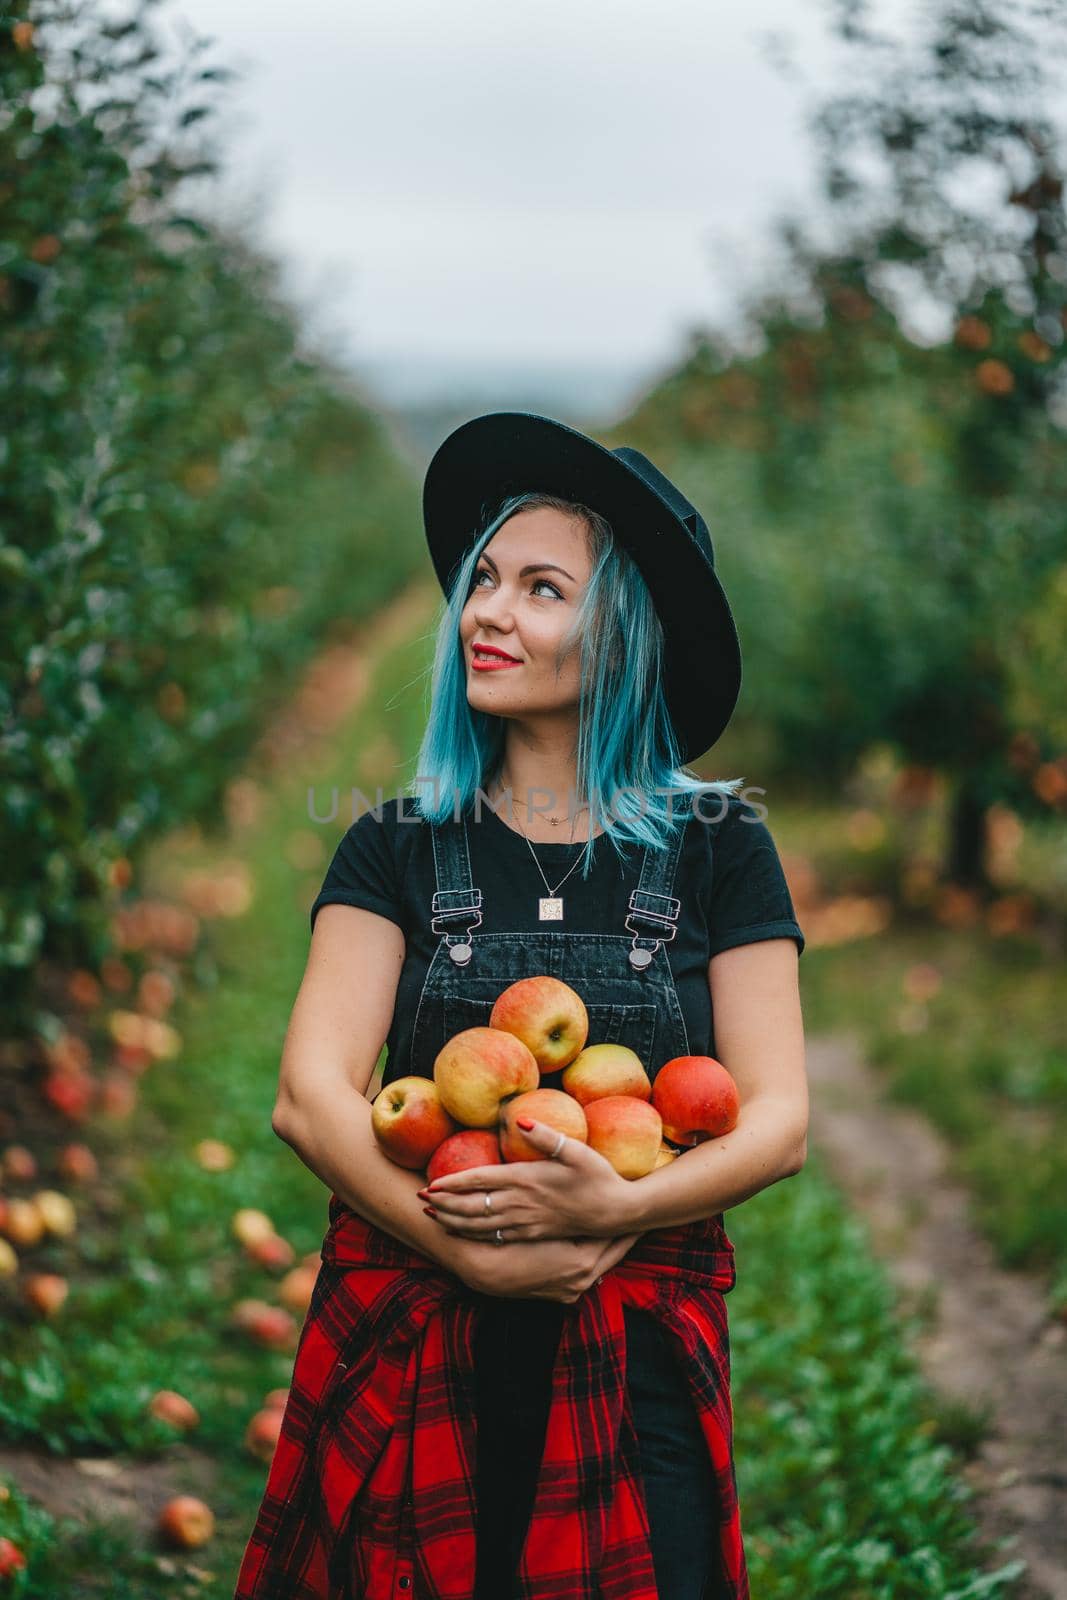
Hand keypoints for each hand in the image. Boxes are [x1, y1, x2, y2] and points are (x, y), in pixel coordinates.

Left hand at [417, 1116, 634, 1241]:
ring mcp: (526, 1221)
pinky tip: (464, 1232)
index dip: (454, 1183)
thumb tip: (520, 1118)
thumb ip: (546, 1135)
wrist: (616, 1212)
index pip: (481, 1181)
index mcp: (526, 1179)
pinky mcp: (532, 1233)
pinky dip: (474, 1234)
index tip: (431, 1184)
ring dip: (454, 1220)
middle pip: (474, 1206)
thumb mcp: (576, 1150)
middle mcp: (521, 1203)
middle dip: (445, 1204)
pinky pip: (496, 1237)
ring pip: (481, 1225)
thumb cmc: (597, 1176)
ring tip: (433, 1215)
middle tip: (419, 1200)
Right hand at [460, 1229, 644, 1302]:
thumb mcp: (546, 1224)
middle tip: (640, 1221)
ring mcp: (570, 1290)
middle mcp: (581, 1280)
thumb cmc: (512, 1240)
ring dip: (608, 1248)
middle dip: (624, 1237)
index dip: (627, 1223)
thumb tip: (598, 1201)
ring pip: (599, 1264)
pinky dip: (592, 1259)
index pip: (614, 1239)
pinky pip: (584, 1273)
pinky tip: (594, 1246)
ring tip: (619, 1230)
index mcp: (583, 1262)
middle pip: (612, 1254)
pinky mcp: (558, 1295)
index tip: (641, 1211)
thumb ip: (574, 1216)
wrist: (482, 1268)